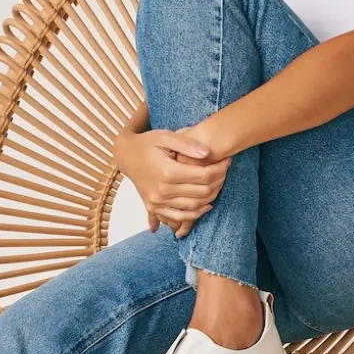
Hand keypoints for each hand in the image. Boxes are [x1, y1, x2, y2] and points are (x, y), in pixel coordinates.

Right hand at [114, 125, 230, 237]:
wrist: (126, 155)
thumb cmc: (148, 143)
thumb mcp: (166, 136)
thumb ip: (187, 144)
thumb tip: (208, 153)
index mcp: (167, 171)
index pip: (203, 175)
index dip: (220, 169)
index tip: (227, 161)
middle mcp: (162, 190)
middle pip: (202, 192)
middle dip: (219, 182)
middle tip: (225, 172)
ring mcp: (158, 201)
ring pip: (194, 206)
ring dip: (211, 197)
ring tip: (218, 184)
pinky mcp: (154, 207)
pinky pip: (180, 216)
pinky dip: (196, 213)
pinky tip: (207, 205)